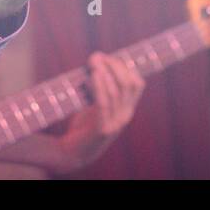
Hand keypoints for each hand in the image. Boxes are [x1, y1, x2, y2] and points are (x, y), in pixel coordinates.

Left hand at [57, 51, 145, 170]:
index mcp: (127, 109)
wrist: (72, 153)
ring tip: (93, 62)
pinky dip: (99, 87)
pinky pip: (104, 104)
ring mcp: (115, 123)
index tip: (107, 57)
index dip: (124, 66)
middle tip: (97, 56)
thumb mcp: (96, 104)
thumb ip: (101, 87)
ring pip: (116, 92)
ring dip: (105, 73)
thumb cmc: (83, 124)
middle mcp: (125, 116)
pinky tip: (92, 76)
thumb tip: (97, 60)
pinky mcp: (102, 129)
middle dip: (114, 66)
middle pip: (128, 84)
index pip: (137, 83)